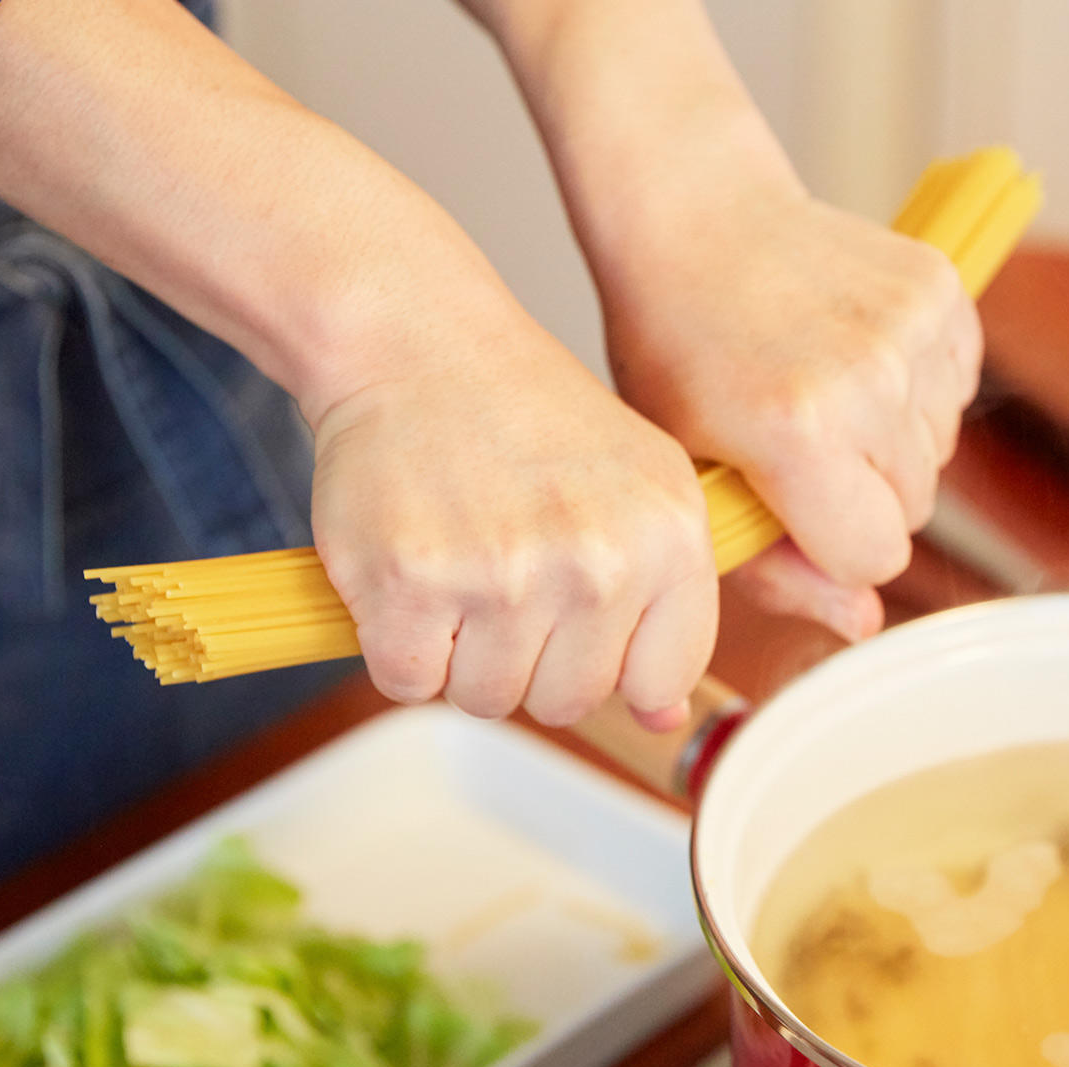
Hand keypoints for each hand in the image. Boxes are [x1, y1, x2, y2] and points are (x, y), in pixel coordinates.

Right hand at [308, 305, 717, 729]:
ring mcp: (506, 575)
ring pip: (488, 698)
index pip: (664, 680)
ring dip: (461, 655)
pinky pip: (409, 682)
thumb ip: (669, 605)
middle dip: (531, 659)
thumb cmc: (529, 415)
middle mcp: (599, 560)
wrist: (421, 345)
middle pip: (570, 701)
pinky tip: (412, 578)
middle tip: (507, 578)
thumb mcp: (642, 487)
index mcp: (670, 537)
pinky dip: (398, 647)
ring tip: (462, 571)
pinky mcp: (413, 583)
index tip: (583, 619)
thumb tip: (665, 719)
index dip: (614, 663)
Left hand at [598, 182, 982, 641]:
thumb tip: (861, 623)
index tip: (785, 505)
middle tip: (793, 444)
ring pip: (937, 454)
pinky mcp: (941, 289)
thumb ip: (773, 566)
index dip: (828, 546)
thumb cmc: (677, 351)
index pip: (876, 558)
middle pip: (912, 510)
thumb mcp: (698, 473)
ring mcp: (912, 329)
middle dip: (859, 497)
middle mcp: (869, 380)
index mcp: (797, 433)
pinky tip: (850, 358)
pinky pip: (956, 391)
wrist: (696, 214)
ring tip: (818, 393)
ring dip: (887, 444)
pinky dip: (913, 390)